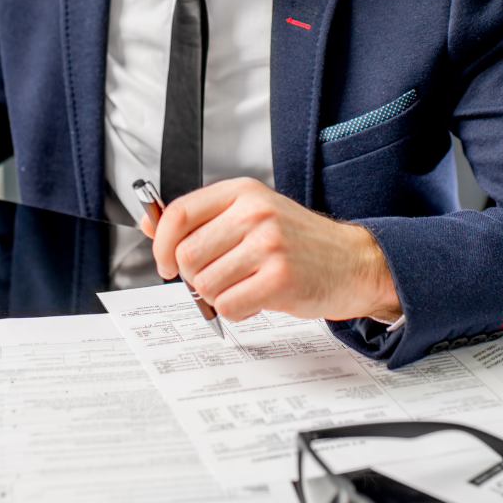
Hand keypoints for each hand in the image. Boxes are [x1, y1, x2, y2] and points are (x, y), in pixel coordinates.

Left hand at [141, 178, 399, 322]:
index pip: (179, 214)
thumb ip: (200, 219)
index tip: (164, 262)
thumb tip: (149, 223)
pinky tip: (256, 297)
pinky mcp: (280, 279)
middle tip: (220, 276)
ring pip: (205, 284)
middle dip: (195, 275)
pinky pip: (229, 305)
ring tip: (245, 284)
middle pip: (187, 255)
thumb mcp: (250, 214)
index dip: (161, 244)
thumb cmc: (298, 241)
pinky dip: (236, 310)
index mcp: (242, 192)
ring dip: (218, 295)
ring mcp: (268, 245)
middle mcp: (254, 213)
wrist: (353, 261)